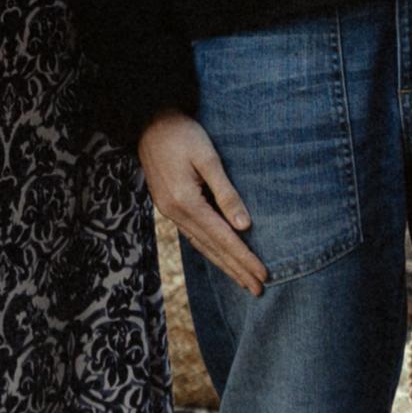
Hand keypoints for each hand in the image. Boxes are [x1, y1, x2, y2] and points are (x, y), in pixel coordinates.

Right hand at [140, 111, 266, 296]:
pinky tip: (218, 257)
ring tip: (243, 281)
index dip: (244, 258)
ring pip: (201, 245)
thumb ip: (226, 192)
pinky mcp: (168, 206)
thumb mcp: (208, 157)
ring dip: (223, 264)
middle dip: (236, 270)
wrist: (147, 122)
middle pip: (211, 248)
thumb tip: (244, 226)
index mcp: (185, 201)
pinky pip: (192, 235)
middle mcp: (174, 212)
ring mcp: (168, 211)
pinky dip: (208, 250)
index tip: (264, 275)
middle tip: (259, 290)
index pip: (222, 238)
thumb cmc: (181, 133)